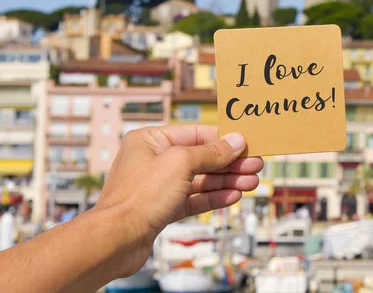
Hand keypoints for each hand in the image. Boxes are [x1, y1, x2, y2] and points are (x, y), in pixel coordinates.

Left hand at [95, 125, 262, 277]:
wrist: (116, 240)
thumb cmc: (139, 196)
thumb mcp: (181, 164)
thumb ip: (211, 152)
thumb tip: (235, 141)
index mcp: (150, 140)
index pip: (195, 134)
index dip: (222, 139)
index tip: (246, 143)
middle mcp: (153, 160)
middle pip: (201, 158)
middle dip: (230, 163)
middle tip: (255, 165)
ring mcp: (158, 186)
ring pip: (200, 180)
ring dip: (227, 181)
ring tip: (251, 182)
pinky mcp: (163, 208)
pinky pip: (194, 199)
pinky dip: (214, 197)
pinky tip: (233, 196)